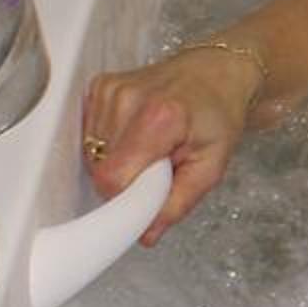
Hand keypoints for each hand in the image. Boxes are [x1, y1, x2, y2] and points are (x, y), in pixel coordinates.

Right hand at [79, 45, 264, 245]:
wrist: (217, 72)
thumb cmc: (218, 116)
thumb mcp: (212, 166)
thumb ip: (178, 203)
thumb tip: (145, 234)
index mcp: (159, 117)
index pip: (113, 179)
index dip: (126, 197)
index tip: (146, 196)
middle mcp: (127, 99)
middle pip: (100, 168)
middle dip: (125, 179)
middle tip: (156, 167)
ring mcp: (110, 90)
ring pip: (92, 153)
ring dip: (117, 160)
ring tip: (149, 146)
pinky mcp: (100, 86)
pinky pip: (89, 132)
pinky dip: (109, 142)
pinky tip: (134, 132)